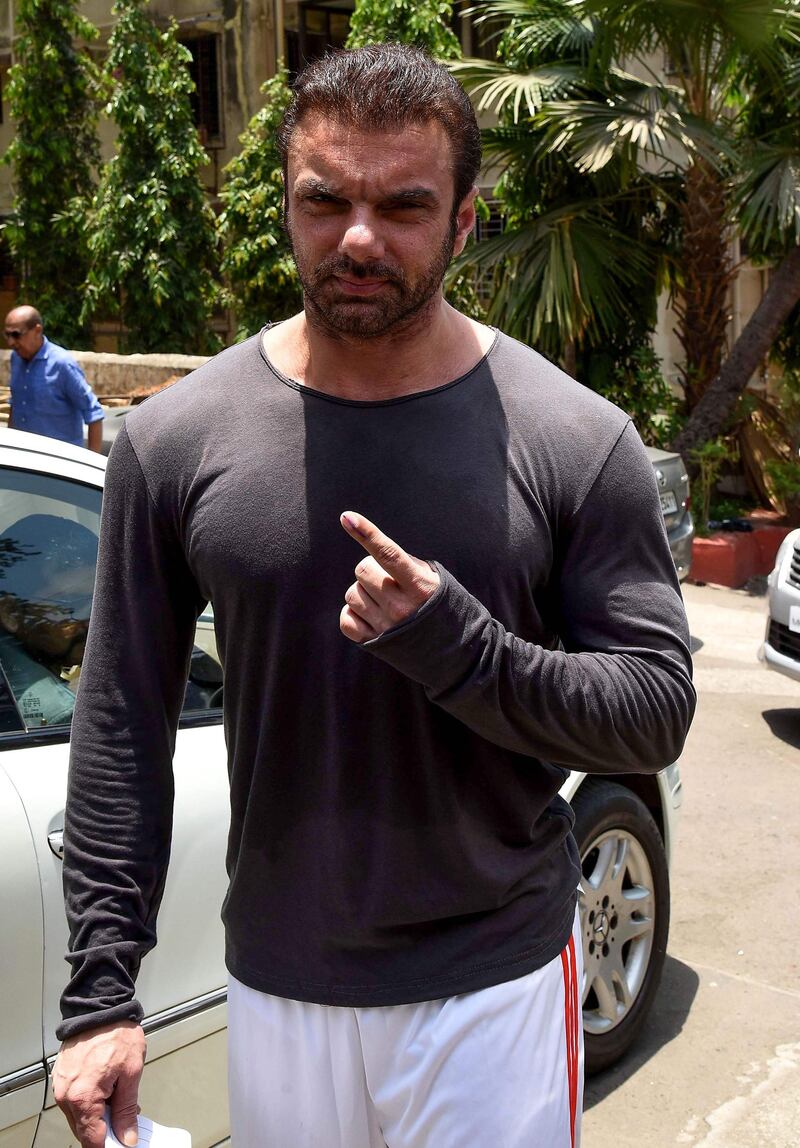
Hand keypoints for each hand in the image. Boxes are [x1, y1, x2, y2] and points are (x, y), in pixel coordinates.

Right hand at [53, 1020, 145, 1146]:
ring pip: (79, 1116)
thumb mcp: (131, 1073)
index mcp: (83, 1097)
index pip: (93, 1140)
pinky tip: (106, 1090)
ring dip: (97, 1114)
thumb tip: (127, 1135)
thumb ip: (126, 1109)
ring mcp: (61, 1086)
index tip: (123, 1143)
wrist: (101, 1007)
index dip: (110, 1144)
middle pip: (84, 1131)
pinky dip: (89, 1101)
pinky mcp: (62, 1078)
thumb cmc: (116, 1033)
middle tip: (125, 1119)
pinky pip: (74, 1101)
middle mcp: (67, 1095)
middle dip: (105, 1129)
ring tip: (117, 1096)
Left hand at [340, 512, 439, 642]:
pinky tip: (371, 615)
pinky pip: (346, 620)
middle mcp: (401, 607)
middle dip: (371, 570)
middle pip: (362, 570)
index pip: (388, 554)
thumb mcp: (435, 580)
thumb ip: (408, 564)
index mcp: (419, 586)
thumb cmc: (442, 607)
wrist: (456, 652)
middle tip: (388, 581)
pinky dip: (354, 614)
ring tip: (383, 601)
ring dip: (363, 593)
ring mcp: (386, 627)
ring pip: (351, 594)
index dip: (367, 533)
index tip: (347, 517)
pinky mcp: (374, 643)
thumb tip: (375, 551)